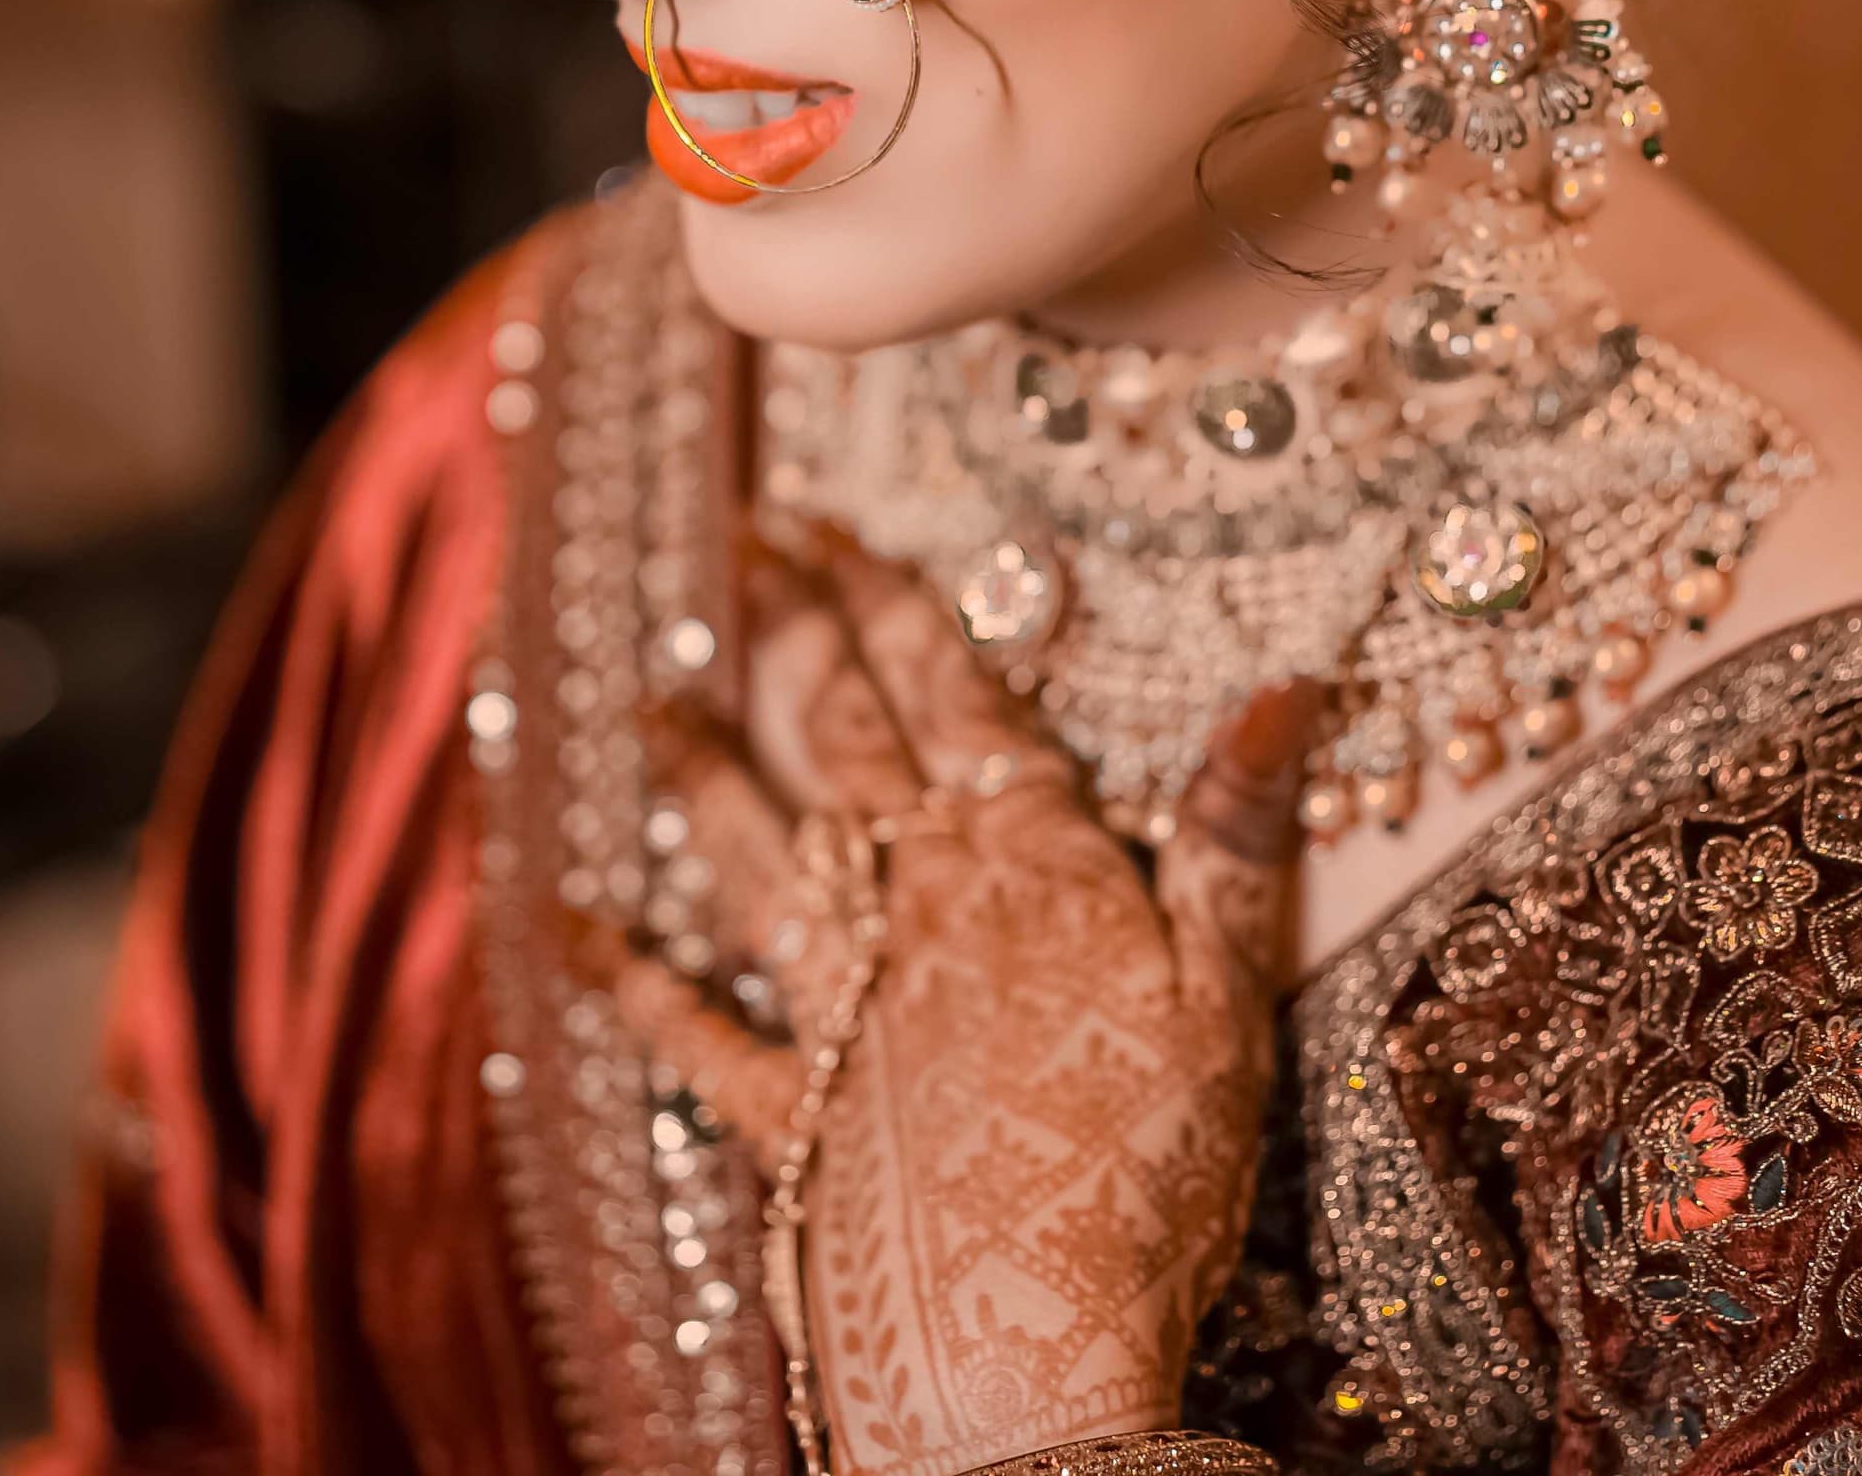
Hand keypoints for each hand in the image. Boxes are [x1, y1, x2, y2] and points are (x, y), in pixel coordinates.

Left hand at [599, 540, 1320, 1475]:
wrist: (1023, 1344)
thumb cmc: (1143, 1173)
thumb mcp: (1227, 994)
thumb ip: (1234, 836)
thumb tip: (1288, 683)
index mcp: (1022, 867)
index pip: (947, 697)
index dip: (887, 599)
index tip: (830, 518)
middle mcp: (910, 910)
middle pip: (841, 742)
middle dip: (795, 632)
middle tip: (748, 545)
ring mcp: (833, 1007)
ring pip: (752, 851)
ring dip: (702, 766)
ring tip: (656, 692)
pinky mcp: (782, 1112)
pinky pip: (685, 1025)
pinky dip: (624, 976)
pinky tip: (572, 928)